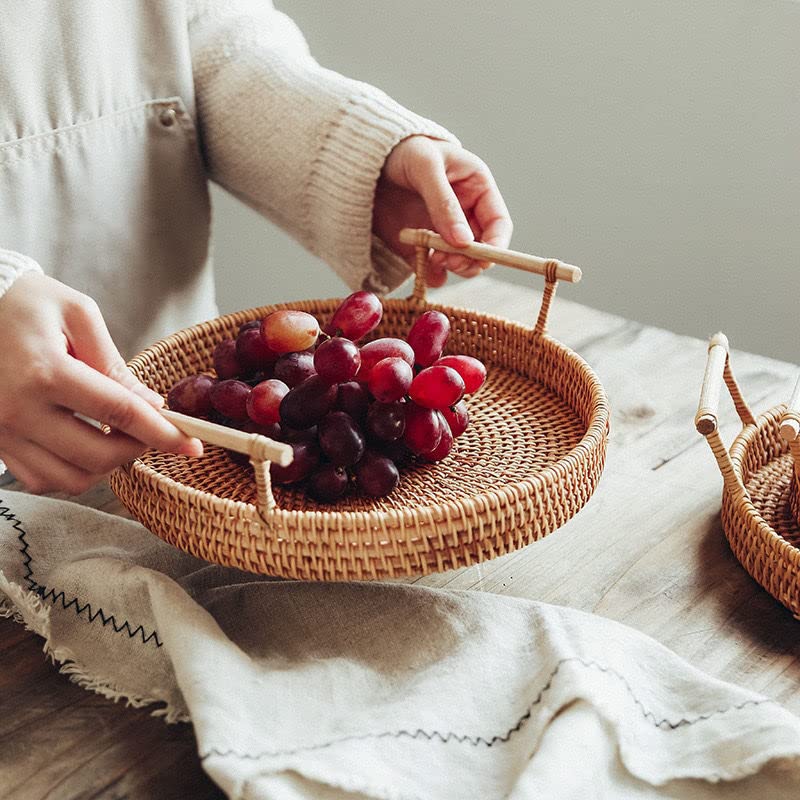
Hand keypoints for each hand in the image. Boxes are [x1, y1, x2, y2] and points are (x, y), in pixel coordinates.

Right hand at [0, 273, 201, 494]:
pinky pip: (43, 479)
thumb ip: (115, 364)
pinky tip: (84, 444)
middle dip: (138, 448)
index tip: (193, 444)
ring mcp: (2, 432)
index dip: (164, 433)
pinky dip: (73, 471)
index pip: (120, 414)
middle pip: (99, 456)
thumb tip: (151, 406)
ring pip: (72, 478)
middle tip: (152, 429)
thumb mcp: (79, 315)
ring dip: (107, 466)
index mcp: (45, 372)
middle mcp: (18, 410)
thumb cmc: (27, 304)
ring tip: (118, 435)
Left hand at [372, 136, 512, 286]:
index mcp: (477, 188)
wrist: (364, 157)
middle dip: (470, 260)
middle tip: (449, 261)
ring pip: (459, 261)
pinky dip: (431, 274)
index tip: (482, 260)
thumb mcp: (425, 167)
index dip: (495, 245)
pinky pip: (432, 267)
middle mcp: (464, 213)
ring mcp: (442, 230)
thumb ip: (444, 203)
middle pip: (481, 249)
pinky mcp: (420, 244)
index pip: (498, 224)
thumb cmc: (402, 149)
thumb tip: (463, 242)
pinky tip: (424, 269)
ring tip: (432, 259)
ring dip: (451, 267)